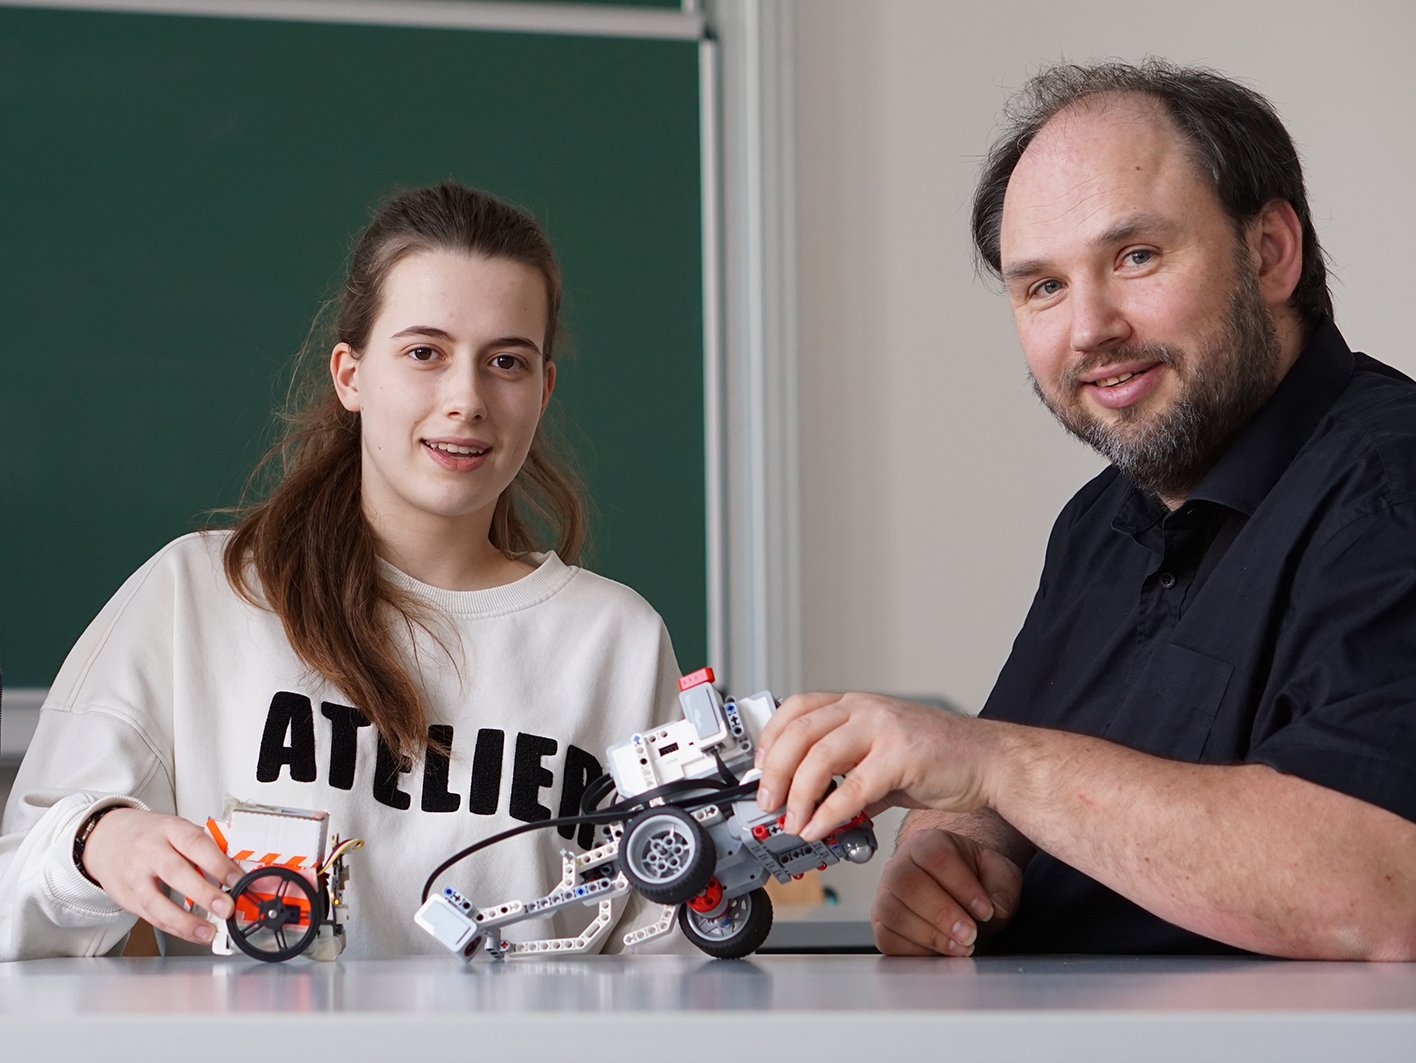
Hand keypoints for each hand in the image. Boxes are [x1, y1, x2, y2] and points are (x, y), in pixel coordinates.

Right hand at [80, 808, 243, 946]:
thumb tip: (240, 867)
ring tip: (208, 932)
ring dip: (185, 921)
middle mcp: (149, 851)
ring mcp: (134, 875)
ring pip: (156, 901)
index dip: (219, 863)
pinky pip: (150, 916)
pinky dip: (173, 927)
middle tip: (226, 908)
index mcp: (170, 829)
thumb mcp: (179, 829)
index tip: (239, 880)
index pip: (197, 844)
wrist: (107, 838)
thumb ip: (207, 847)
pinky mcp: (126, 897)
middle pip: (176, 872)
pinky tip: (191, 933)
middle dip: (204, 893)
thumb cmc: (151, 834)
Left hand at [754, 691, 997, 840]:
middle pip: (799, 733)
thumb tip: (812, 802)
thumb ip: (848, 772)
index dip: (770, 740)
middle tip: (766, 803)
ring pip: (820, 757)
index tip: (759, 770)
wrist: (991, 761)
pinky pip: (853, 788)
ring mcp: (884, 730)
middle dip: (774, 772)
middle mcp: (866, 710)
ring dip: (797, 795)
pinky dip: (829, 813)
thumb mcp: (882, 755)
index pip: (796, 709)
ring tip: (791, 822)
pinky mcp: (902, 758)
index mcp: (857, 704)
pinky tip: (819, 829)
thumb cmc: (941, 758)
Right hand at [871, 829, 1022, 955]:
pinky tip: (940, 953)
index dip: (961, 886)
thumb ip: (1002, 888)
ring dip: (929, 935)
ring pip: (892, 912)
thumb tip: (994, 909)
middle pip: (906, 883)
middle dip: (941, 913)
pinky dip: (914, 951)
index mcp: (927, 843)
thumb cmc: (976, 880)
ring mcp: (886, 895)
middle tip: (970, 934)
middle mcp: (899, 865)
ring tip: (960, 948)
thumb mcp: (999, 875)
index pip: (935, 857)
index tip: (986, 911)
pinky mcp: (881, 924)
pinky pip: (886, 939)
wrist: (957, 892)